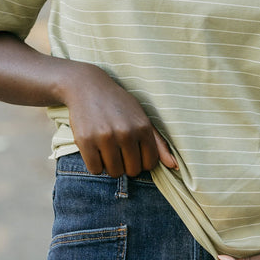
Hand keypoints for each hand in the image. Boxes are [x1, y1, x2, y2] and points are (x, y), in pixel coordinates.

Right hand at [61, 61, 177, 177]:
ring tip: (107, 148)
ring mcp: (105, 137)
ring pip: (114, 172)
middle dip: (126, 165)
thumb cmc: (118, 104)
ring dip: (110, 165)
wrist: (87, 86)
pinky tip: (95, 149)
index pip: (149, 163)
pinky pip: (95, 169)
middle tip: (119, 150)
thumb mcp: (141, 117)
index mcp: (142, 126)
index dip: (141, 161)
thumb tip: (175, 166)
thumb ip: (159, 143)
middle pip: (132, 171)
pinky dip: (95, 164)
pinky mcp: (85, 141)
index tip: (134, 152)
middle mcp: (126, 132)